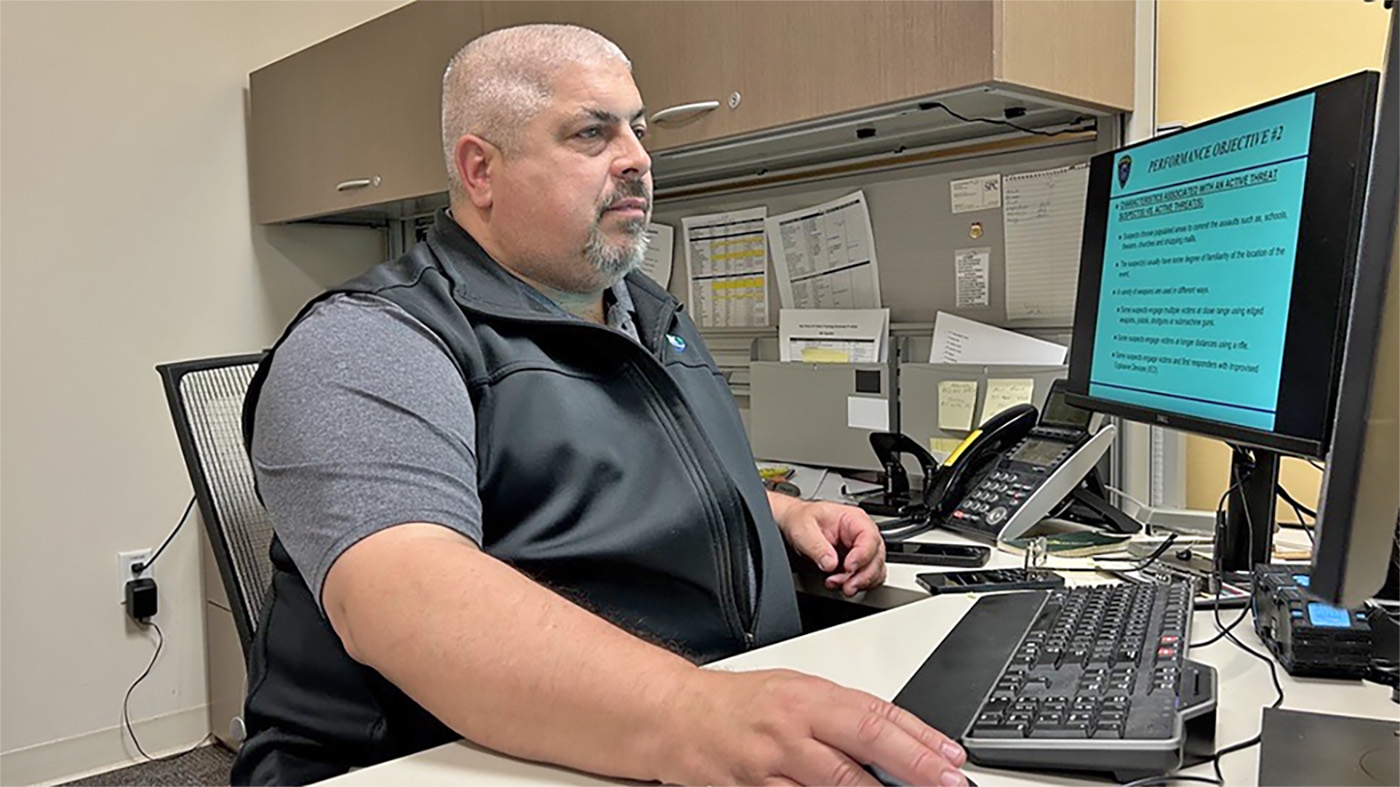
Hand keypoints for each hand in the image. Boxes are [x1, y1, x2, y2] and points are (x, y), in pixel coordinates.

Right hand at [660, 668, 968, 785]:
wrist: (676, 716)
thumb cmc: (739, 704)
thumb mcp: (795, 691)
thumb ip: (842, 716)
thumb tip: (896, 743)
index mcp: (808, 696)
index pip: (875, 716)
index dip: (919, 739)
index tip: (952, 759)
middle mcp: (792, 728)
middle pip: (862, 750)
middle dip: (913, 769)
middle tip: (948, 785)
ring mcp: (770, 765)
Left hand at [770, 495, 885, 595]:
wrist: (792, 525)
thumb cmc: (800, 520)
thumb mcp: (803, 529)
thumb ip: (817, 546)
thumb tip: (830, 563)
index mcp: (853, 519)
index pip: (870, 538)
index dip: (863, 555)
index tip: (848, 568)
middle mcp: (861, 535)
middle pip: (876, 557)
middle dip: (863, 575)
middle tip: (845, 585)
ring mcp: (861, 550)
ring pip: (875, 570)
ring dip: (860, 582)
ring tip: (836, 584)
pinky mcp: (856, 564)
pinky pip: (867, 578)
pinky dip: (857, 585)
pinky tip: (839, 584)